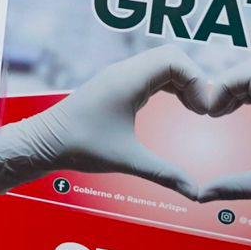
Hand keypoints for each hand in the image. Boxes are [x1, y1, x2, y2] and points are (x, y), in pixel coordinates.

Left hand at [0, 46, 216, 198]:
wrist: (46, 141)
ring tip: (195, 111)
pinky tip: (178, 107)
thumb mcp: (127, 160)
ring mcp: (120, 76)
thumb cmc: (81, 146)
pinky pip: (152, 73)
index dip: (197, 80)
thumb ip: (165, 174)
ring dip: (183, 82)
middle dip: (194, 79)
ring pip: (162, 64)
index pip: (174, 59)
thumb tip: (197, 193)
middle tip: (202, 111)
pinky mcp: (117, 84)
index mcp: (127, 80)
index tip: (204, 111)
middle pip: (172, 57)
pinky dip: (170, 85)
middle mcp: (124, 71)